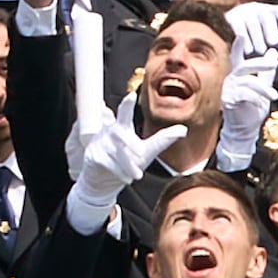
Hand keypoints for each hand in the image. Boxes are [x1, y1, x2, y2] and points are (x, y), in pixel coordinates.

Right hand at [65, 109, 194, 235]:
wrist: (103, 181)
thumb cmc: (127, 162)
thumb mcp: (146, 152)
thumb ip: (162, 140)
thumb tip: (183, 129)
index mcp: (122, 127)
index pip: (124, 113)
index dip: (127, 105)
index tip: (131, 96)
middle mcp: (110, 132)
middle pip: (119, 132)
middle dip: (130, 144)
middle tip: (140, 153)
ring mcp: (100, 144)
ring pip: (117, 152)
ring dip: (128, 165)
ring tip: (137, 175)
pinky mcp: (94, 156)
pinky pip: (109, 163)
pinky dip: (120, 172)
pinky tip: (127, 178)